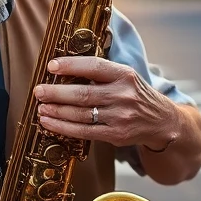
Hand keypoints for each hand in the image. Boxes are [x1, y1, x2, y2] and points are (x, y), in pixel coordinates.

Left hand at [34, 56, 178, 149]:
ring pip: (81, 114)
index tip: (52, 66)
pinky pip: (84, 132)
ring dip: (57, 111)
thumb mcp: (126, 76)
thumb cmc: (136, 94)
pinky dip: (63, 127)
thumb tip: (64, 68)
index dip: (71, 65)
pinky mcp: (115, 135)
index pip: (94, 66)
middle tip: (39, 91)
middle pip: (83, 93)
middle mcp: (123, 95)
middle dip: (56, 93)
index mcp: (124, 75)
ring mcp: (119, 117)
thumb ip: (102, 72)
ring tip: (41, 108)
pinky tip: (49, 122)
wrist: (161, 121)